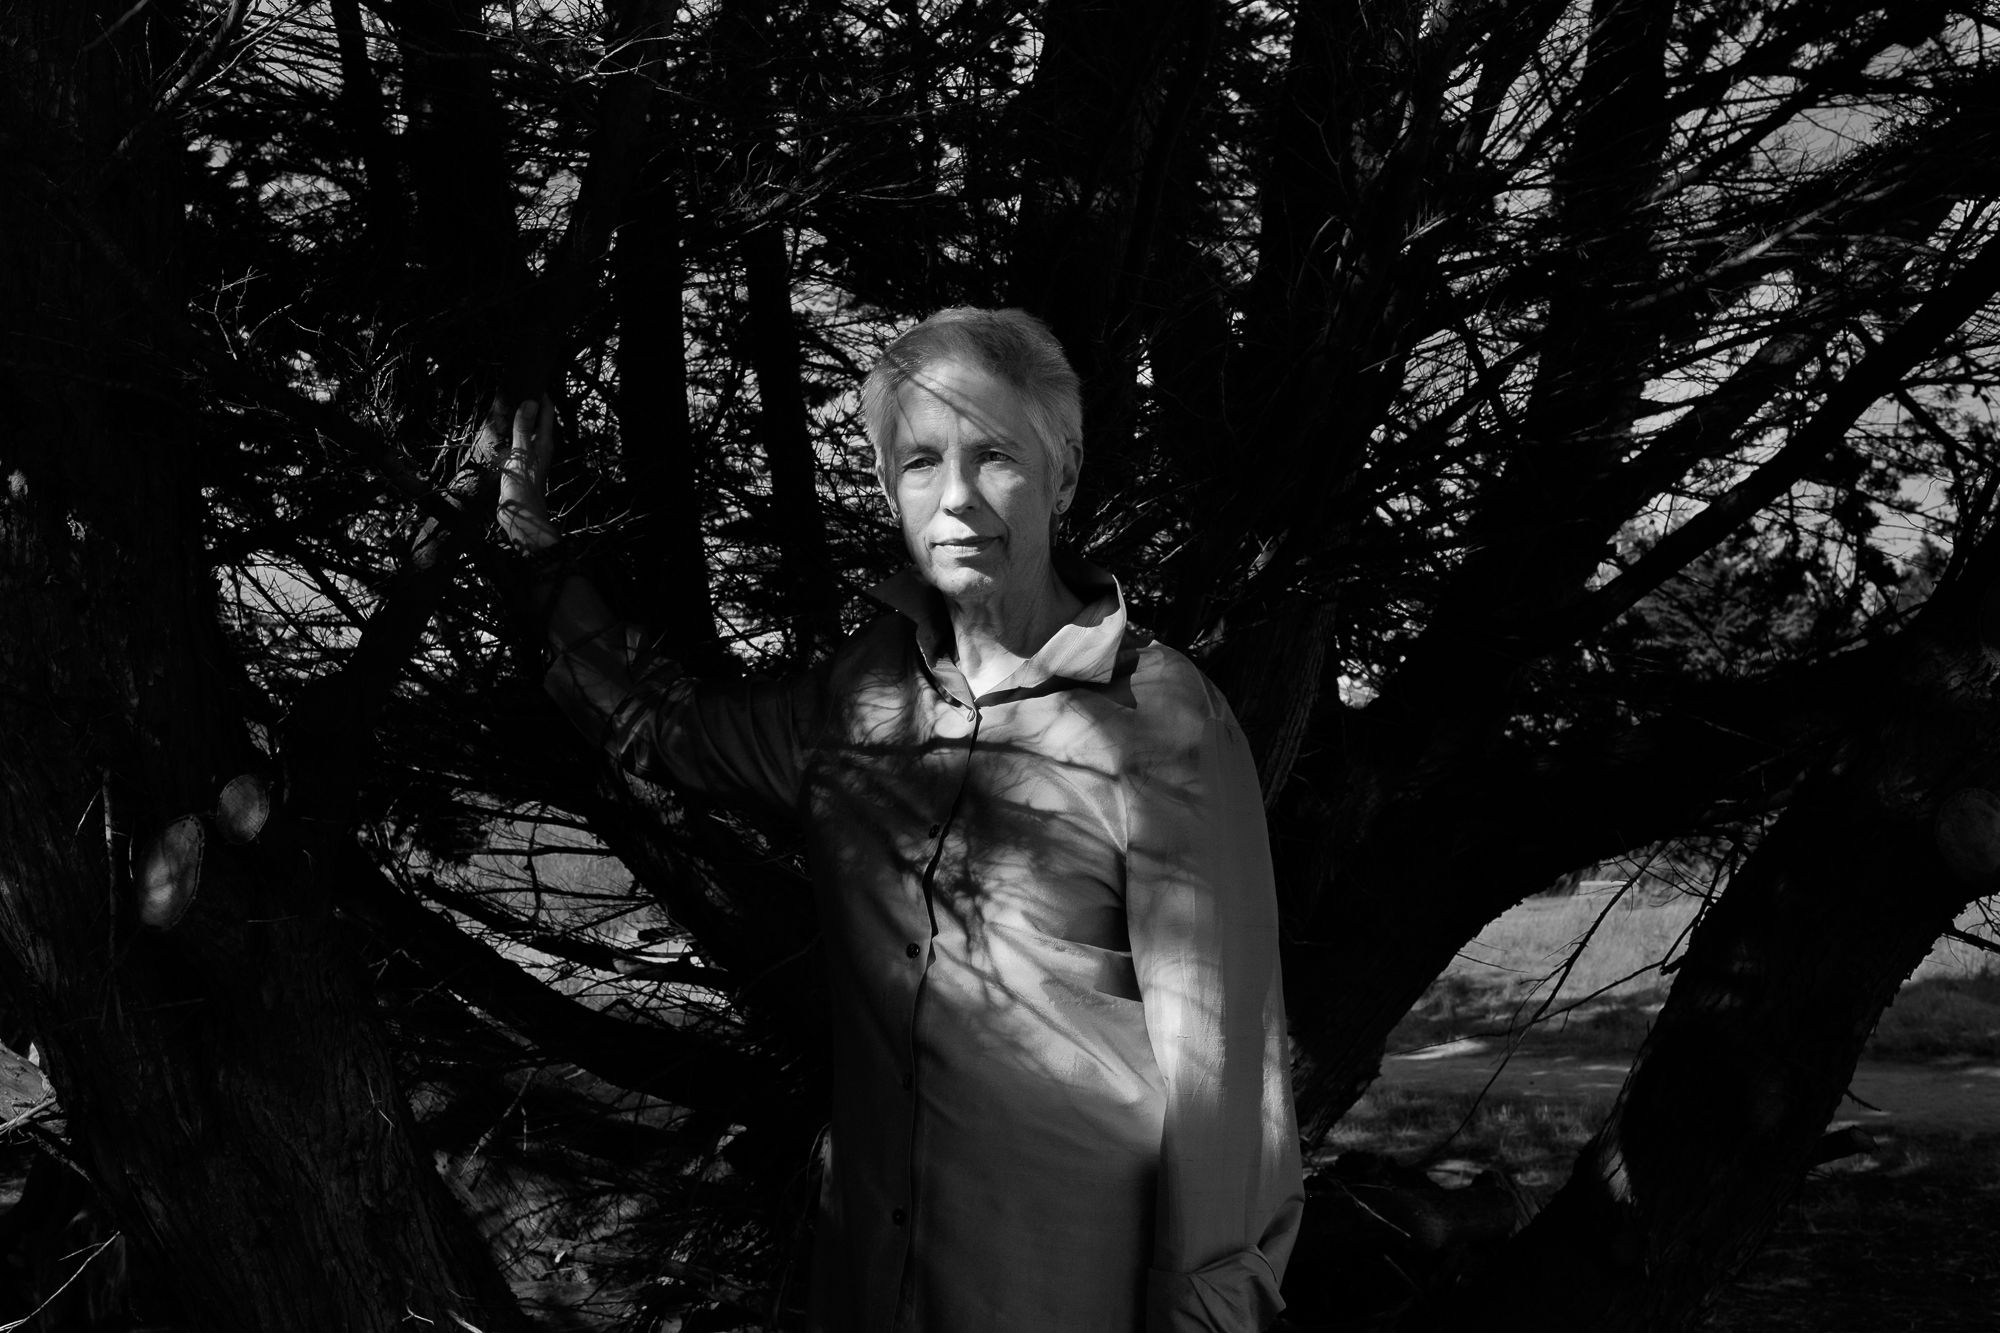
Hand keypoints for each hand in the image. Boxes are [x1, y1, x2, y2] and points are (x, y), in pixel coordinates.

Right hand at [497, 396, 561, 551]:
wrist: (520, 510)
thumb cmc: (523, 482)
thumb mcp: (522, 451)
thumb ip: (524, 427)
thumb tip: (531, 402)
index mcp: (544, 441)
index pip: (546, 412)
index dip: (541, 395)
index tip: (529, 381)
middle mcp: (540, 447)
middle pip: (536, 420)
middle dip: (528, 405)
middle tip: (513, 390)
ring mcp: (530, 456)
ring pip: (525, 432)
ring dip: (517, 420)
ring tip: (503, 406)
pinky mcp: (519, 464)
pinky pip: (515, 444)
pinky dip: (508, 435)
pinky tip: (497, 432)